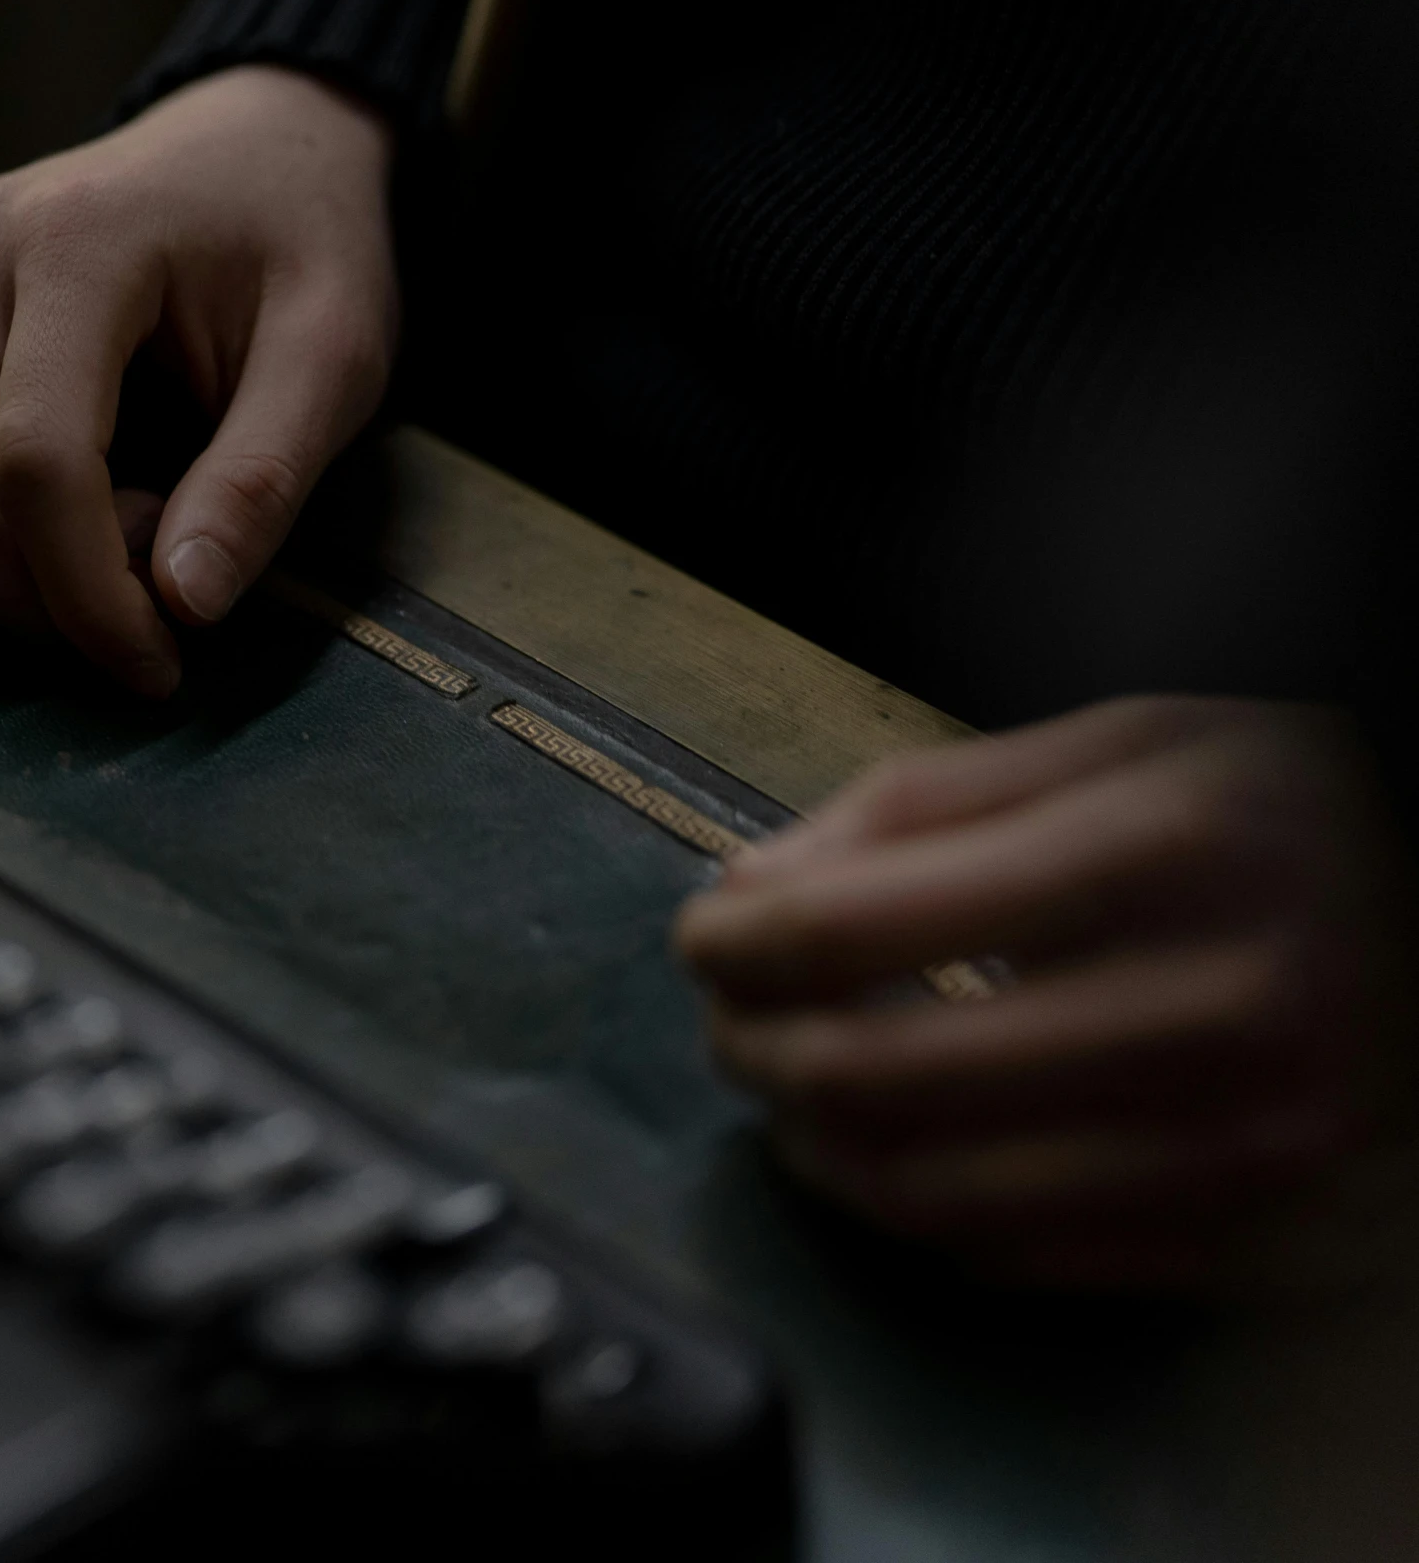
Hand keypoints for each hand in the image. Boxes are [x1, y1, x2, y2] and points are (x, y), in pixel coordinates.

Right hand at [0, 66, 398, 696]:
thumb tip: (184, 604)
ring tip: (105, 537)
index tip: (157, 660)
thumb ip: (265, 478)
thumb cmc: (298, 243)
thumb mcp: (333, 353)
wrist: (246, 151)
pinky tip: (49, 516)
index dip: (87, 595)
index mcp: (73, 242)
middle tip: (142, 603)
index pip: (34, 462)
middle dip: (28, 600)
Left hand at [675, 697, 1416, 1288]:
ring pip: (933, 1192)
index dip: (736, 944)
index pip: (853, 926)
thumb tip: (752, 885)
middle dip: (756, 1051)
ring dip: (821, 1148)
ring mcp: (1252, 1136)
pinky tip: (902, 1154)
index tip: (707, 941)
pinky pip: (1027, 1258)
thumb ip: (921, 805)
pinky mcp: (1265, 1233)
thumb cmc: (1293, 813)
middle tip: (730, 1026)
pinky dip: (924, 1214)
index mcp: (1165, 847)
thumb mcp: (1131, 742)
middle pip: (872, 1072)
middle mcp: (1221, 1001)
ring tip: (794, 1097)